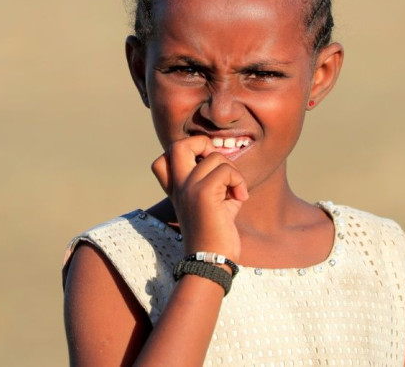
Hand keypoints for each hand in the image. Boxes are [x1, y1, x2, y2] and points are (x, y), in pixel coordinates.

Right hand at [151, 136, 248, 261]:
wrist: (212, 262)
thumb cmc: (216, 235)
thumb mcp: (214, 203)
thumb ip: (216, 181)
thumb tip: (230, 162)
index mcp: (176, 190)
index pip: (163, 159)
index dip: (186, 154)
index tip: (205, 169)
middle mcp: (179, 187)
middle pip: (178, 145)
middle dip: (203, 143)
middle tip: (218, 164)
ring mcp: (189, 189)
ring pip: (215, 157)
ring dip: (233, 171)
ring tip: (236, 192)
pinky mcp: (203, 194)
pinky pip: (226, 170)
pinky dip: (239, 181)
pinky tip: (241, 198)